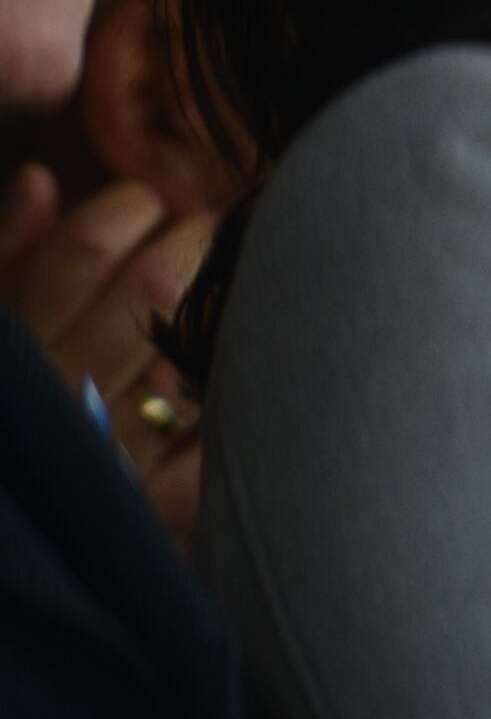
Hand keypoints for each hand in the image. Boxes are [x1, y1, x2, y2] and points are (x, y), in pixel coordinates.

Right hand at [1, 163, 215, 546]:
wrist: (14, 539)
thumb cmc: (5, 412)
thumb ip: (1, 252)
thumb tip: (39, 180)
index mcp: (12, 342)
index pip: (81, 250)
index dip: (123, 209)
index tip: (140, 198)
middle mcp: (62, 388)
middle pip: (154, 288)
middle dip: (190, 239)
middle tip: (200, 224)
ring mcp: (112, 441)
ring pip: (191, 347)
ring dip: (220, 298)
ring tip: (227, 273)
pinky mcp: (149, 495)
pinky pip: (208, 424)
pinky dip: (226, 382)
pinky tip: (239, 356)